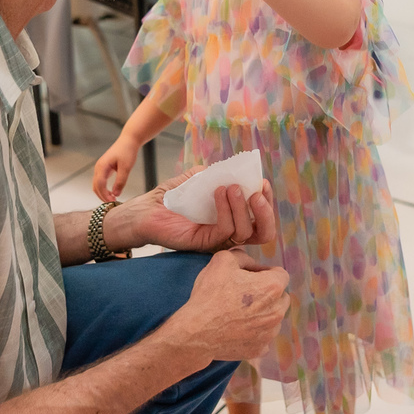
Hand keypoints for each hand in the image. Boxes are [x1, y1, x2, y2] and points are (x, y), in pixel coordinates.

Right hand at [93, 134, 140, 200]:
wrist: (128, 140)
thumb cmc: (127, 151)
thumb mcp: (126, 167)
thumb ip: (120, 181)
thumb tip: (116, 194)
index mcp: (102, 166)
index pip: (99, 184)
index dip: (104, 195)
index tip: (112, 202)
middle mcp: (98, 167)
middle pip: (95, 186)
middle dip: (102, 196)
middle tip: (112, 204)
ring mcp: (100, 168)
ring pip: (97, 185)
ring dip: (102, 193)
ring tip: (112, 200)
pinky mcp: (104, 169)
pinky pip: (101, 182)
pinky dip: (104, 189)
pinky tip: (112, 193)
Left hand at [107, 168, 278, 252]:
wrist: (146, 210)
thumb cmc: (172, 196)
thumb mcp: (199, 179)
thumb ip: (218, 174)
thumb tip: (237, 170)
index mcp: (232, 219)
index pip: (260, 218)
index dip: (266, 201)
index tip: (261, 181)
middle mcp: (228, 233)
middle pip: (263, 233)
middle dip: (266, 212)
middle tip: (257, 192)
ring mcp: (217, 240)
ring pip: (245, 233)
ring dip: (242, 206)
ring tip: (231, 187)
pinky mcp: (204, 243)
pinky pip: (224, 232)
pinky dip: (226, 211)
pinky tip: (219, 192)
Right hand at [162, 250, 289, 362]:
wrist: (197, 331)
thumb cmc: (210, 295)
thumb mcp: (223, 260)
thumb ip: (242, 256)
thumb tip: (251, 264)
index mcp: (272, 287)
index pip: (281, 274)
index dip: (265, 272)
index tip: (250, 277)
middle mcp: (277, 311)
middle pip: (281, 297)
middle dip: (267, 293)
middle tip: (245, 294)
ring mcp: (269, 333)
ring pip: (273, 317)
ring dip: (263, 313)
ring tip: (240, 312)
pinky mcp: (260, 349)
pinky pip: (263, 336)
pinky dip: (255, 332)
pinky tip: (238, 328)